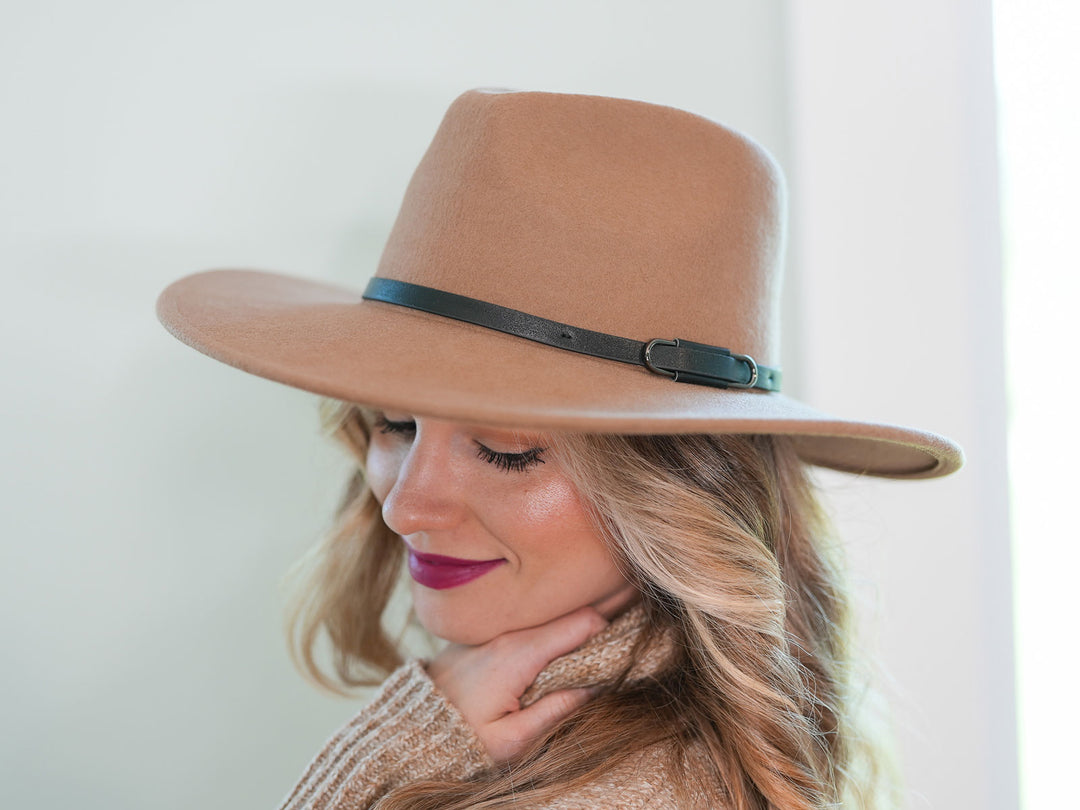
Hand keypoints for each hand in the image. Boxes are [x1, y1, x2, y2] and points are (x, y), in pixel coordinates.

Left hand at [426, 606, 607, 763]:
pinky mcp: (489, 638)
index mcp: (520, 654)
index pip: (582, 621)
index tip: (625, 644)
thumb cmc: (461, 739)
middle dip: (599, 624)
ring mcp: (498, 632)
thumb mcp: (510, 740)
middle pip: (570, 614)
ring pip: (551, 620)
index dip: (611, 628)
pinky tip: (560, 652)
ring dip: (574, 630)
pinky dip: (552, 634)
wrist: (413, 726)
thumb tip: (595, 688)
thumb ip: (555, 712)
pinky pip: (531, 627)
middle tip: (620, 635)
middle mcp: (510, 634)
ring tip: (595, 644)